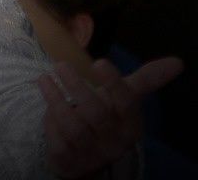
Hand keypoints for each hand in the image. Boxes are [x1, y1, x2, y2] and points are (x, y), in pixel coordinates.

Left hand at [38, 57, 183, 176]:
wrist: (86, 157)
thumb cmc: (106, 120)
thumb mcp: (123, 101)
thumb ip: (145, 81)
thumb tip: (177, 62)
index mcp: (130, 124)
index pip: (126, 103)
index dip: (114, 83)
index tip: (99, 62)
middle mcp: (114, 141)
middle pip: (97, 113)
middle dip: (78, 88)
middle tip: (61, 65)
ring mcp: (91, 153)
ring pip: (74, 127)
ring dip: (56, 101)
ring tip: (44, 79)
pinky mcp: (69, 160)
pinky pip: (58, 140)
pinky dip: (50, 122)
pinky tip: (45, 107)